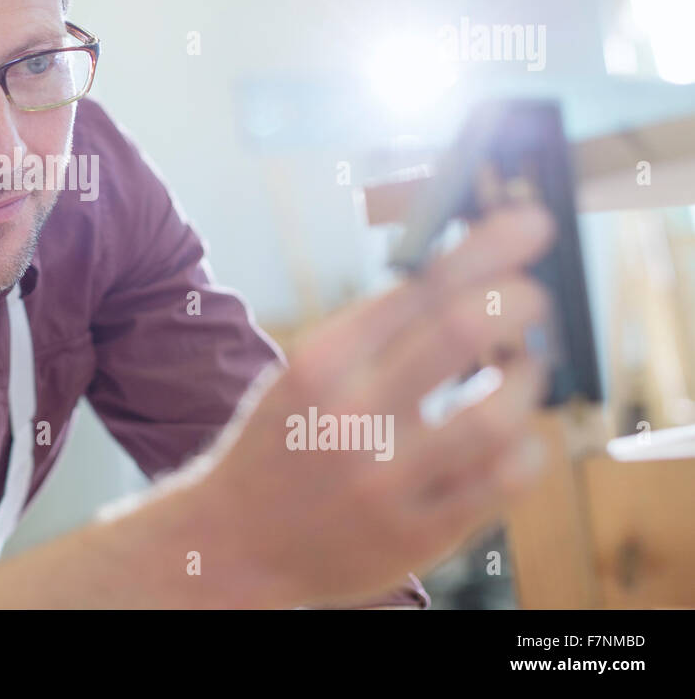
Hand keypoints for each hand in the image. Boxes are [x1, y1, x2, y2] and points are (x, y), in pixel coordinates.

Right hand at [191, 203, 555, 606]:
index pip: (419, 286)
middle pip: (463, 332)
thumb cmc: (277, 446)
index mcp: (319, 362)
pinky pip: (504, 482)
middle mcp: (351, 415)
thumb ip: (371, 335)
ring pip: (497, 414)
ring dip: (528, 379)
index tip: (531, 225)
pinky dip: (527, 447)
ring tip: (524, 371)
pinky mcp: (418, 534)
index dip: (488, 248)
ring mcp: (386, 479)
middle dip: (520, 302)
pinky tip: (518, 434)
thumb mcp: (301, 374)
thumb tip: (460, 280)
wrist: (233, 542)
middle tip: (533, 299)